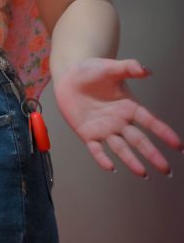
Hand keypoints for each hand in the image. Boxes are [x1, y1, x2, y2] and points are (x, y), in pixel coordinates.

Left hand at [52, 57, 182, 176]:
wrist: (69, 76)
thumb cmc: (92, 71)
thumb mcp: (111, 68)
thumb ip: (128, 68)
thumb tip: (146, 70)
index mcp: (129, 107)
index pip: (150, 122)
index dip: (164, 133)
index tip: (179, 146)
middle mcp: (120, 121)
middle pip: (139, 140)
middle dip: (153, 155)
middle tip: (167, 170)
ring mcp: (104, 129)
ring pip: (121, 148)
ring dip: (132, 161)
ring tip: (144, 174)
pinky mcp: (88, 134)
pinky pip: (96, 149)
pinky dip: (102, 158)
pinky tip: (111, 167)